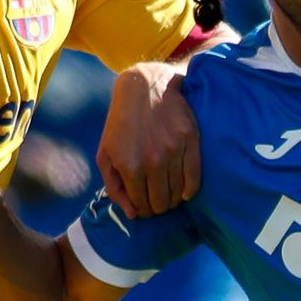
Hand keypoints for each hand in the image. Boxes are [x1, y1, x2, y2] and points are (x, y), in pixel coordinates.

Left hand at [98, 60, 200, 217]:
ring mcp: (174, 151)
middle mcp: (153, 161)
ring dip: (172, 199)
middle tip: (156, 200)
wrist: (145, 87)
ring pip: (178, 194)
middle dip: (157, 207)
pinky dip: (189, 191)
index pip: (141, 206)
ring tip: (167, 193)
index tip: (143, 205)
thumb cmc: (121, 123)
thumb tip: (132, 214)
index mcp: (129, 165)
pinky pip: (194, 179)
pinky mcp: (190, 141)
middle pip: (161, 204)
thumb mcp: (106, 154)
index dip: (142, 210)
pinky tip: (184, 192)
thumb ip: (114, 187)